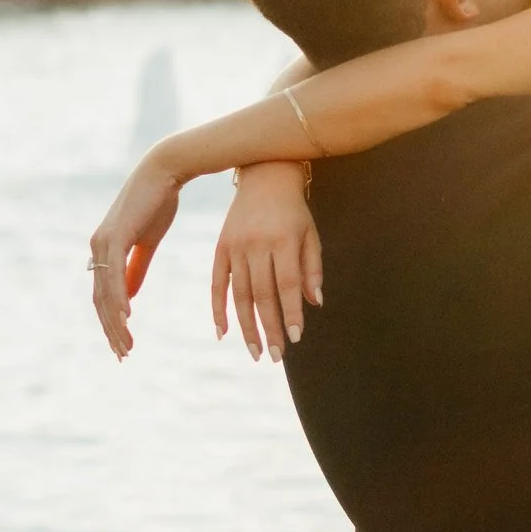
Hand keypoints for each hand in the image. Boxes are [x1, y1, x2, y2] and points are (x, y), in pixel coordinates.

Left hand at [87, 153, 180, 358]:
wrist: (165, 171)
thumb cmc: (158, 202)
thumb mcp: (147, 243)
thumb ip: (136, 269)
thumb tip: (128, 296)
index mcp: (104, 251)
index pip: (104, 295)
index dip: (111, 321)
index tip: (123, 344)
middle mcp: (97, 248)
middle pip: (100, 299)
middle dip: (111, 330)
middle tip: (123, 355)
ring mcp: (103, 242)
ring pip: (105, 292)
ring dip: (115, 322)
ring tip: (125, 345)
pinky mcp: (115, 236)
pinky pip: (114, 274)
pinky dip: (119, 298)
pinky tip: (126, 317)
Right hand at [213, 159, 323, 357]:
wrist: (264, 175)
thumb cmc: (294, 211)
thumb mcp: (311, 234)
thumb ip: (312, 268)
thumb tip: (313, 303)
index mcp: (283, 240)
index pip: (286, 284)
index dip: (290, 312)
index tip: (294, 338)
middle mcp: (256, 244)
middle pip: (261, 294)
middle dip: (268, 328)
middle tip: (274, 356)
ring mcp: (235, 246)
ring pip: (239, 294)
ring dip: (246, 326)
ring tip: (255, 350)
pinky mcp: (220, 247)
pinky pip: (217, 284)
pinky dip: (218, 309)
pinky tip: (223, 332)